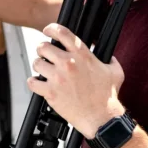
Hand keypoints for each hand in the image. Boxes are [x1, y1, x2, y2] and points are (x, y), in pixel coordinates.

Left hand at [27, 23, 125, 138]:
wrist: (102, 118)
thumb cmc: (108, 97)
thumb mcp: (115, 72)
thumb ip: (109, 59)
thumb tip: (107, 55)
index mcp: (82, 55)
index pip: (62, 32)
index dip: (51, 28)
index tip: (47, 30)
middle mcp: (68, 63)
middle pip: (43, 47)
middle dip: (42, 50)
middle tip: (45, 55)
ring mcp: (58, 78)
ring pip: (36, 63)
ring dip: (39, 66)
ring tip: (44, 71)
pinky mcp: (50, 92)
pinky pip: (32, 82)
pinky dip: (33, 82)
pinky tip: (38, 83)